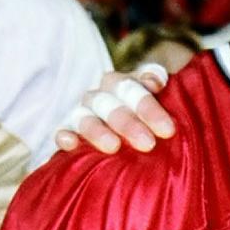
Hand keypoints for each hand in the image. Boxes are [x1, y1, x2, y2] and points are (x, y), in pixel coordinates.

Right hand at [55, 64, 174, 153]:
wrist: (125, 128)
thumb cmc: (149, 116)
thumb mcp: (160, 97)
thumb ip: (157, 82)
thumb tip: (154, 83)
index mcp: (123, 84)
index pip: (132, 88)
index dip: (148, 108)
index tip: (167, 130)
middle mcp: (101, 95)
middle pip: (110, 104)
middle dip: (128, 123)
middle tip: (148, 144)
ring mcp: (82, 112)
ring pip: (85, 117)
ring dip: (98, 130)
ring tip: (113, 147)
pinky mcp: (68, 130)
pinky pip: (62, 130)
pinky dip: (64, 136)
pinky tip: (69, 144)